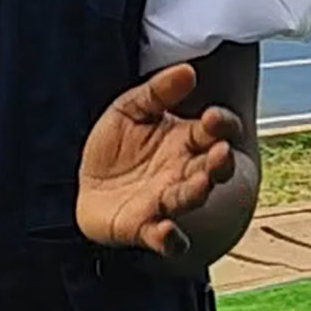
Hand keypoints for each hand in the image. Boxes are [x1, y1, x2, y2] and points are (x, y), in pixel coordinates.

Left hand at [76, 63, 240, 257]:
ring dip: (199, 192)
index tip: (213, 116)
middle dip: (220, 163)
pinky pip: (166, 240)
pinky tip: (167, 230)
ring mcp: (167, 202)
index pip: (217, 131)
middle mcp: (184, 172)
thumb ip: (158, 91)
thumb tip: (188, 70)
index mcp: (187, 141)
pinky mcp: (146, 229)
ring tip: (201, 183)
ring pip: (191, 199)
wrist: (88, 184)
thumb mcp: (131, 108)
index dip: (222, 125)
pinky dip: (170, 239)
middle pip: (213, 168)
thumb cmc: (118, 145)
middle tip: (221, 153)